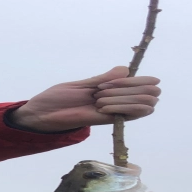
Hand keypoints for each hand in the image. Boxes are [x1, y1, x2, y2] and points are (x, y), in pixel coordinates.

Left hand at [8, 66, 160, 132]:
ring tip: (99, 100)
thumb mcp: (82, 84)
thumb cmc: (57, 98)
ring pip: (146, 104)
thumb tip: (127, 69)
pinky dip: (121, 107)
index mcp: (113, 90)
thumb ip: (104, 78)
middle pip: (151, 94)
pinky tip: (102, 107)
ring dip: (125, 98)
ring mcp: (114, 112)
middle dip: (131, 87)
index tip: (110, 80)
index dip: (137, 79)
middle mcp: (118, 101)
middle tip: (102, 90)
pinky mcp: (106, 122)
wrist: (41, 113)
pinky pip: (131, 115)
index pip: (146, 84)